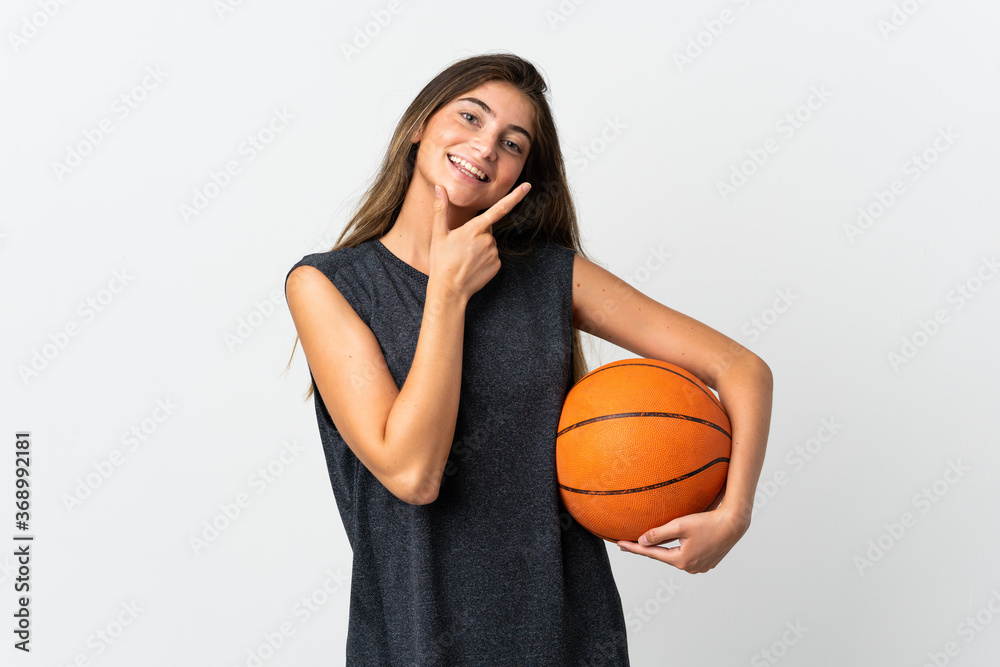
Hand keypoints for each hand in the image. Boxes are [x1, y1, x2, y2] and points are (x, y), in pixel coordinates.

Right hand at [428, 183, 530, 299]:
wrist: (449, 289)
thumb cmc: (441, 261)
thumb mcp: (438, 234)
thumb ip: (441, 209)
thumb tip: (440, 188)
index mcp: (474, 229)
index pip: (499, 208)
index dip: (515, 196)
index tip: (527, 186)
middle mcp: (488, 240)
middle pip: (486, 229)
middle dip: (476, 233)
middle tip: (460, 246)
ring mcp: (494, 253)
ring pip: (489, 243)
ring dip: (479, 247)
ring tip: (464, 258)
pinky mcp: (497, 265)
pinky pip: (492, 256)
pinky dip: (484, 258)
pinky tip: (472, 265)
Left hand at [616, 504, 750, 573]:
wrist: (734, 524)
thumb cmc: (708, 522)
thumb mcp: (679, 525)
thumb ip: (658, 534)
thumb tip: (641, 540)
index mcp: (681, 560)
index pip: (651, 553)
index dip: (633, 548)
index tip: (619, 544)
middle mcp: (690, 567)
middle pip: (662, 556)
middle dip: (646, 549)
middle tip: (627, 544)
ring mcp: (700, 567)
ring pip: (675, 557)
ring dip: (664, 550)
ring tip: (650, 544)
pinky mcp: (708, 562)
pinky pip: (687, 556)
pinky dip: (679, 551)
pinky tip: (675, 545)